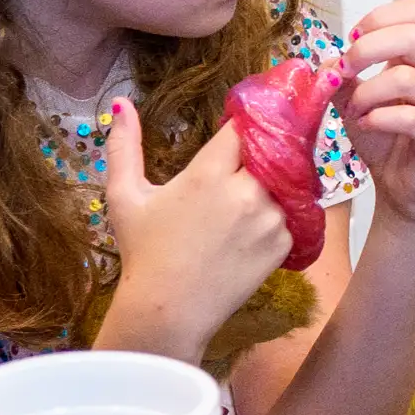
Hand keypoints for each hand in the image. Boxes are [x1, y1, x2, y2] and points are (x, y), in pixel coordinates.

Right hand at [93, 83, 292, 359]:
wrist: (169, 311)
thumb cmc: (144, 252)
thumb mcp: (125, 196)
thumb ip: (124, 146)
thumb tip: (122, 104)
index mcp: (208, 174)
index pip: (243, 128)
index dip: (243, 126)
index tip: (238, 131)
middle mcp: (245, 192)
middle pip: (271, 151)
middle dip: (261, 153)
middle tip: (246, 164)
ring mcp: (269, 219)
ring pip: (285, 182)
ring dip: (272, 183)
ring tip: (246, 199)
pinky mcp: (283, 244)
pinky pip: (292, 214)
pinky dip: (278, 214)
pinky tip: (253, 225)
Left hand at [337, 0, 414, 238]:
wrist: (405, 189)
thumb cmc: (386, 141)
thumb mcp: (354, 101)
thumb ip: (343, 77)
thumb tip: (328, 59)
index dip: (379, 19)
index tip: (352, 42)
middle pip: (413, 34)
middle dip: (367, 49)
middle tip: (345, 71)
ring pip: (407, 76)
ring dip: (368, 92)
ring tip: (354, 111)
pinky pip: (411, 117)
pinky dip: (379, 118)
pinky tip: (366, 126)